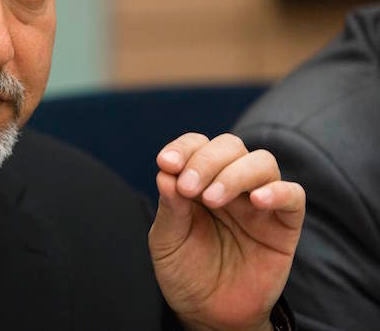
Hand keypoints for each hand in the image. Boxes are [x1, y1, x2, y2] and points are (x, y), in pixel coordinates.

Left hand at [149, 133, 304, 329]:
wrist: (210, 314)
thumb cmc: (187, 272)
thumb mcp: (167, 240)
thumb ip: (170, 207)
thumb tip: (167, 174)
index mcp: (199, 180)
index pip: (197, 145)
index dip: (183, 148)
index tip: (166, 164)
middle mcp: (231, 184)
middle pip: (230, 146)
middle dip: (206, 160)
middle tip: (188, 188)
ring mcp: (259, 202)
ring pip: (262, 162)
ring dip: (235, 173)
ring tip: (212, 199)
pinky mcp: (284, 225)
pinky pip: (293, 196)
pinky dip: (278, 191)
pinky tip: (256, 201)